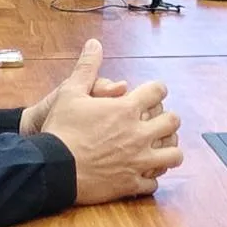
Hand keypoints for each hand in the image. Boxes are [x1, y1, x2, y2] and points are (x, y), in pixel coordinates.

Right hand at [39, 39, 183, 203]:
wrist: (53, 168)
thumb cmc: (61, 128)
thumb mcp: (70, 92)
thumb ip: (87, 66)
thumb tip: (94, 43)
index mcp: (127, 108)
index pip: (158, 91)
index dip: (157, 90)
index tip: (153, 93)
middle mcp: (139, 134)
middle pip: (172, 122)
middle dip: (168, 119)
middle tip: (159, 120)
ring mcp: (138, 160)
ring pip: (173, 155)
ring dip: (169, 149)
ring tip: (160, 147)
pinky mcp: (131, 184)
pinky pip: (154, 182)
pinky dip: (151, 176)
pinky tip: (144, 172)